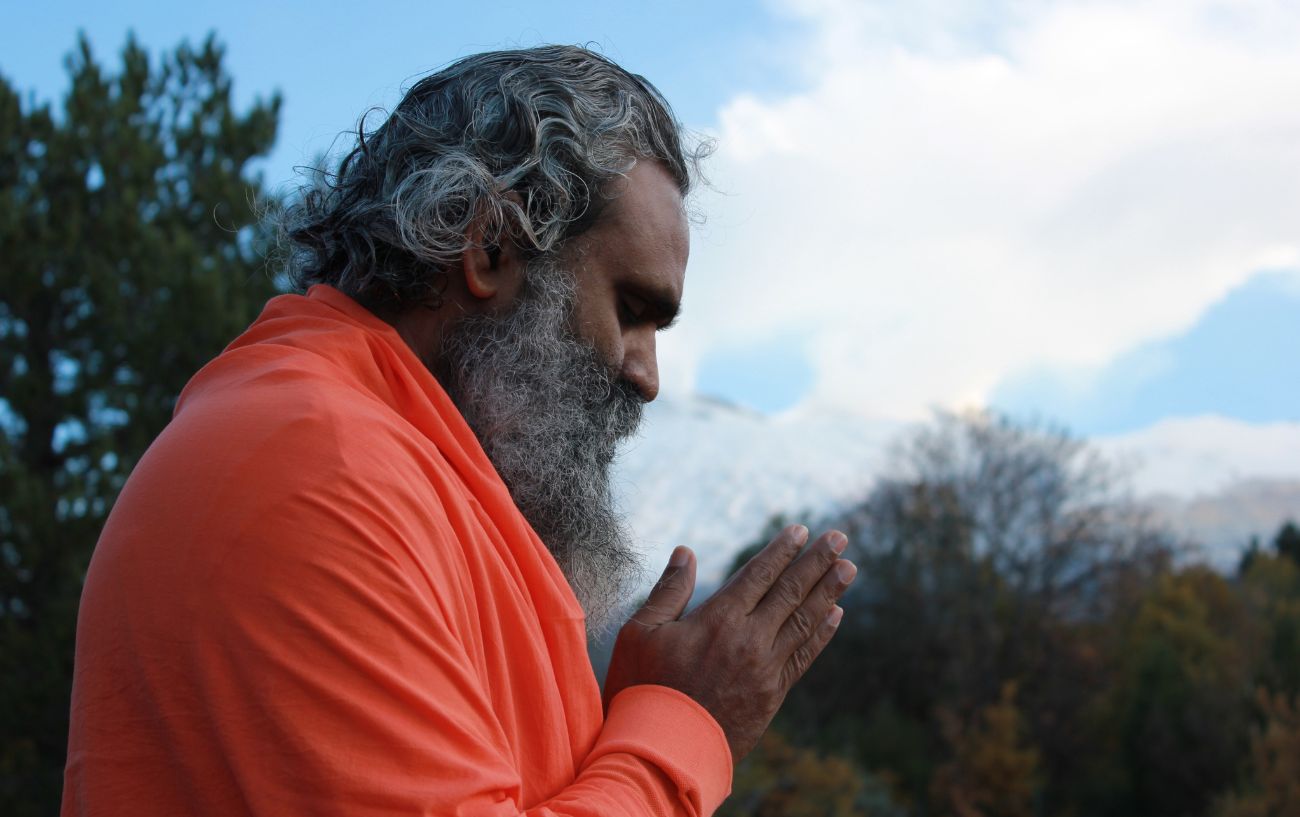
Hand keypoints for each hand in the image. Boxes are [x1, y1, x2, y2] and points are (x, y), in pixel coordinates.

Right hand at [602, 525, 856, 761]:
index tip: (801, 530)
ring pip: (803, 621)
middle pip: (790, 592)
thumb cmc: (643, 690)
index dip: (782, 551)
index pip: (759, 574)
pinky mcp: (771, 695)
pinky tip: (834, 616)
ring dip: (828, 592)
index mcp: (718, 619)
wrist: (663, 753)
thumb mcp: (640, 632)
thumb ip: (668, 590)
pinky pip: (803, 656)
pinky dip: (820, 634)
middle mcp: (749, 639)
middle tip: (840, 539)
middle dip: (816, 562)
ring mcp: (764, 669)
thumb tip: (685, 552)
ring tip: (848, 569)